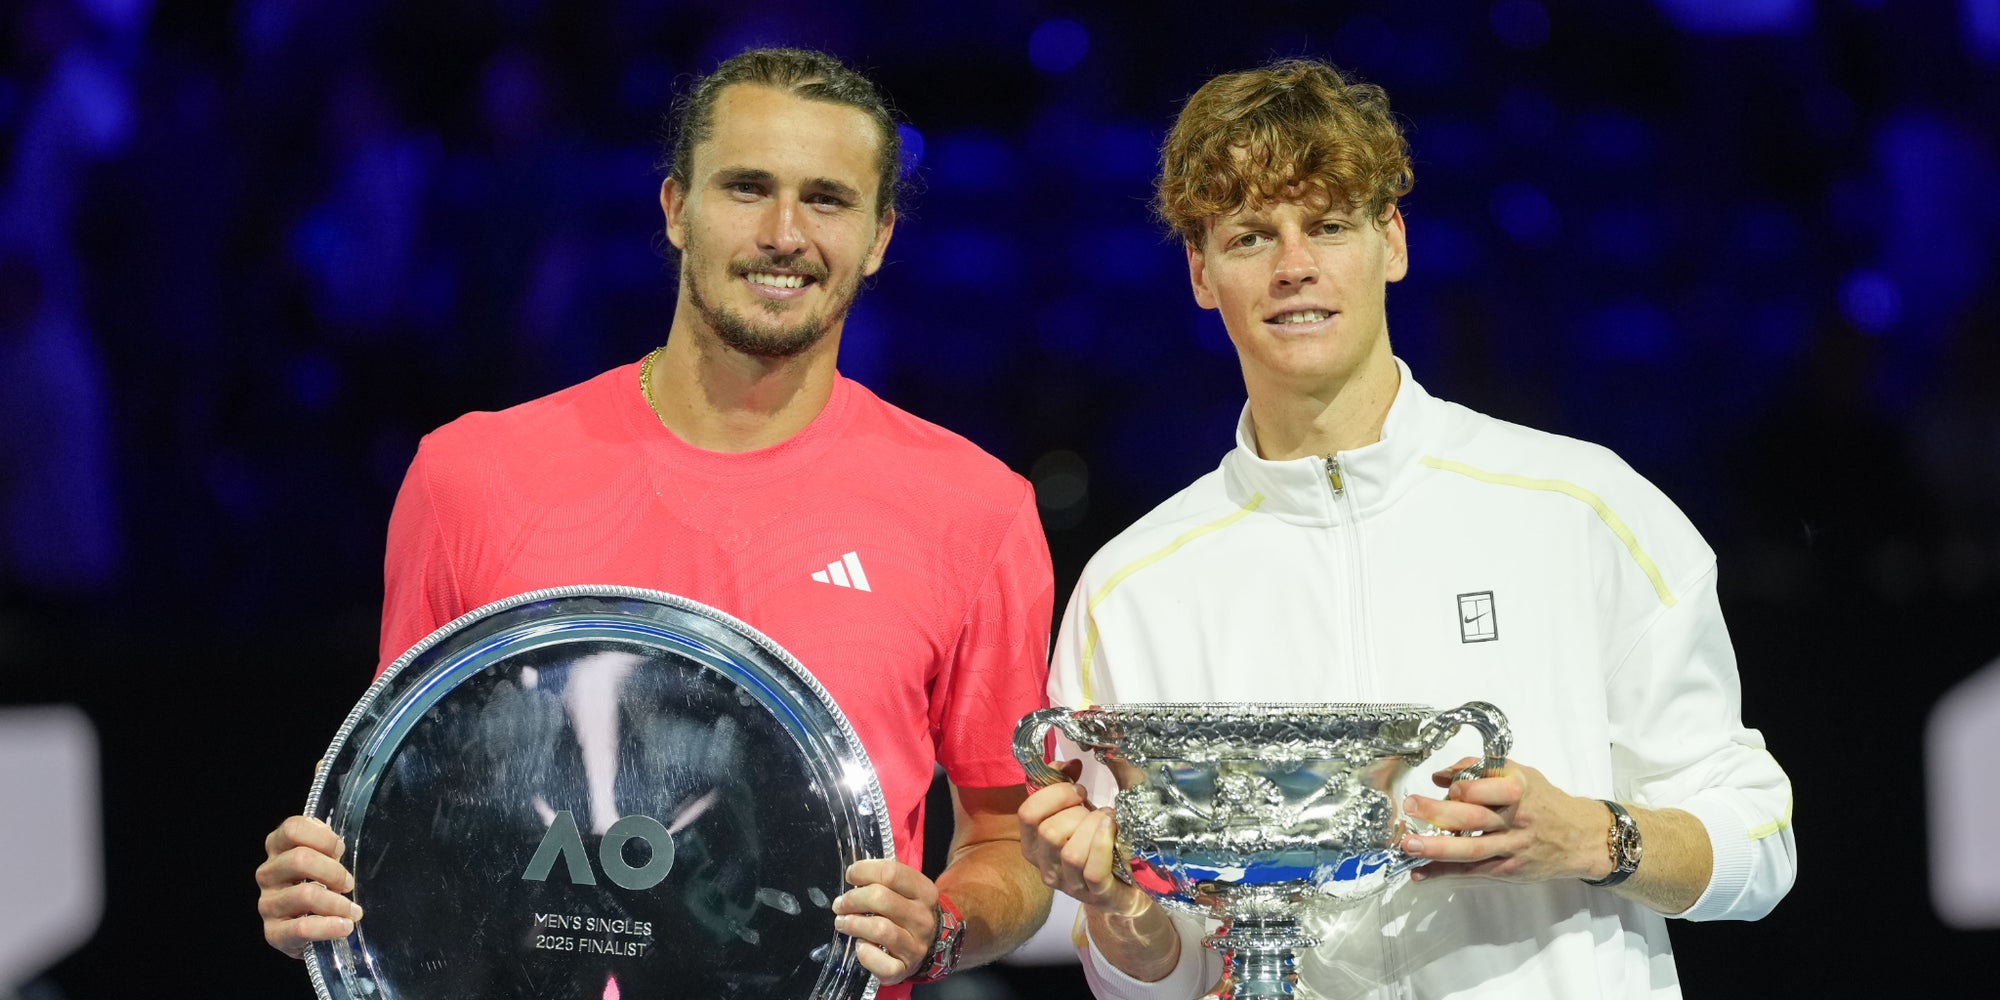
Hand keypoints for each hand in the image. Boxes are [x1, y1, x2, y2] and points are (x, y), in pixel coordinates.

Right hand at [256, 815, 362, 957]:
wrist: (306, 929)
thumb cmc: (318, 884)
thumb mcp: (321, 859)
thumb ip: (325, 846)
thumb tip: (337, 846)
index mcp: (278, 848)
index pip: (293, 828)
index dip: (323, 837)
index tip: (339, 851)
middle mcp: (267, 873)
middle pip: (300, 859)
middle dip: (333, 871)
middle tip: (348, 884)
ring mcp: (267, 904)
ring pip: (305, 894)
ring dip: (337, 903)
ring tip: (353, 911)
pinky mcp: (273, 933)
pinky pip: (301, 928)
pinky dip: (328, 927)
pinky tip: (344, 926)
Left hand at [832, 858, 939, 984]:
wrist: (931, 946)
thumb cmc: (908, 913)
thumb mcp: (906, 891)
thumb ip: (884, 880)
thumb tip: (854, 875)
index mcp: (924, 892)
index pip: (891, 872)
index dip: (864, 871)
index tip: (851, 876)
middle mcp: (923, 918)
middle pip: (881, 898)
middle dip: (852, 899)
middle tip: (840, 905)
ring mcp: (916, 946)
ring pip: (879, 929)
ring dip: (853, 924)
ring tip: (842, 922)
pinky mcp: (905, 969)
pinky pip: (881, 962)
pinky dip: (865, 954)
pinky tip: (860, 946)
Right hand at [1016, 760, 1149, 915]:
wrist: (1124, 881)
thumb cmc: (1094, 839)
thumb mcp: (1076, 809)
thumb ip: (1065, 782)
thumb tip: (1070, 763)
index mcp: (1032, 844)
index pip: (1027, 814)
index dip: (1055, 795)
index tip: (1079, 790)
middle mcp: (1045, 867)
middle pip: (1049, 833)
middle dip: (1077, 813)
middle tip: (1093, 811)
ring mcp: (1069, 885)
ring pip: (1071, 853)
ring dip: (1093, 828)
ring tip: (1107, 820)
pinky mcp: (1096, 895)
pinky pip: (1092, 870)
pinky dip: (1103, 844)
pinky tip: (1112, 829)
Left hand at [1399, 757, 1610, 883]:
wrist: (1580, 837)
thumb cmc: (1544, 800)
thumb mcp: (1520, 774)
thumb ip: (1480, 769)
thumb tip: (1440, 776)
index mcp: (1518, 789)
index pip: (1486, 787)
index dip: (1462, 787)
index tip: (1443, 784)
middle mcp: (1515, 819)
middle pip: (1473, 818)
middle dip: (1437, 813)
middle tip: (1409, 807)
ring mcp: (1512, 847)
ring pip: (1471, 849)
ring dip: (1436, 848)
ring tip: (1408, 845)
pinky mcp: (1508, 869)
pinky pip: (1473, 871)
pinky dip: (1445, 872)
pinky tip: (1421, 872)